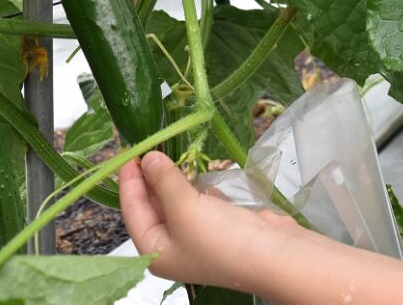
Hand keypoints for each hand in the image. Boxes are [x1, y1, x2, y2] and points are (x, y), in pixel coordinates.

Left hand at [119, 151, 299, 289]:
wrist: (273, 254)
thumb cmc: (221, 239)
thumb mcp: (185, 208)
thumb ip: (164, 180)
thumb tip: (148, 158)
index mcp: (155, 251)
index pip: (133, 211)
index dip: (130, 181)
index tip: (129, 153)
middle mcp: (173, 246)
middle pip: (154, 206)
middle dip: (151, 178)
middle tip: (149, 147)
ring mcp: (198, 235)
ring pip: (178, 201)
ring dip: (175, 179)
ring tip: (170, 152)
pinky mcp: (221, 224)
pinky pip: (201, 201)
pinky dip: (198, 186)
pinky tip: (198, 172)